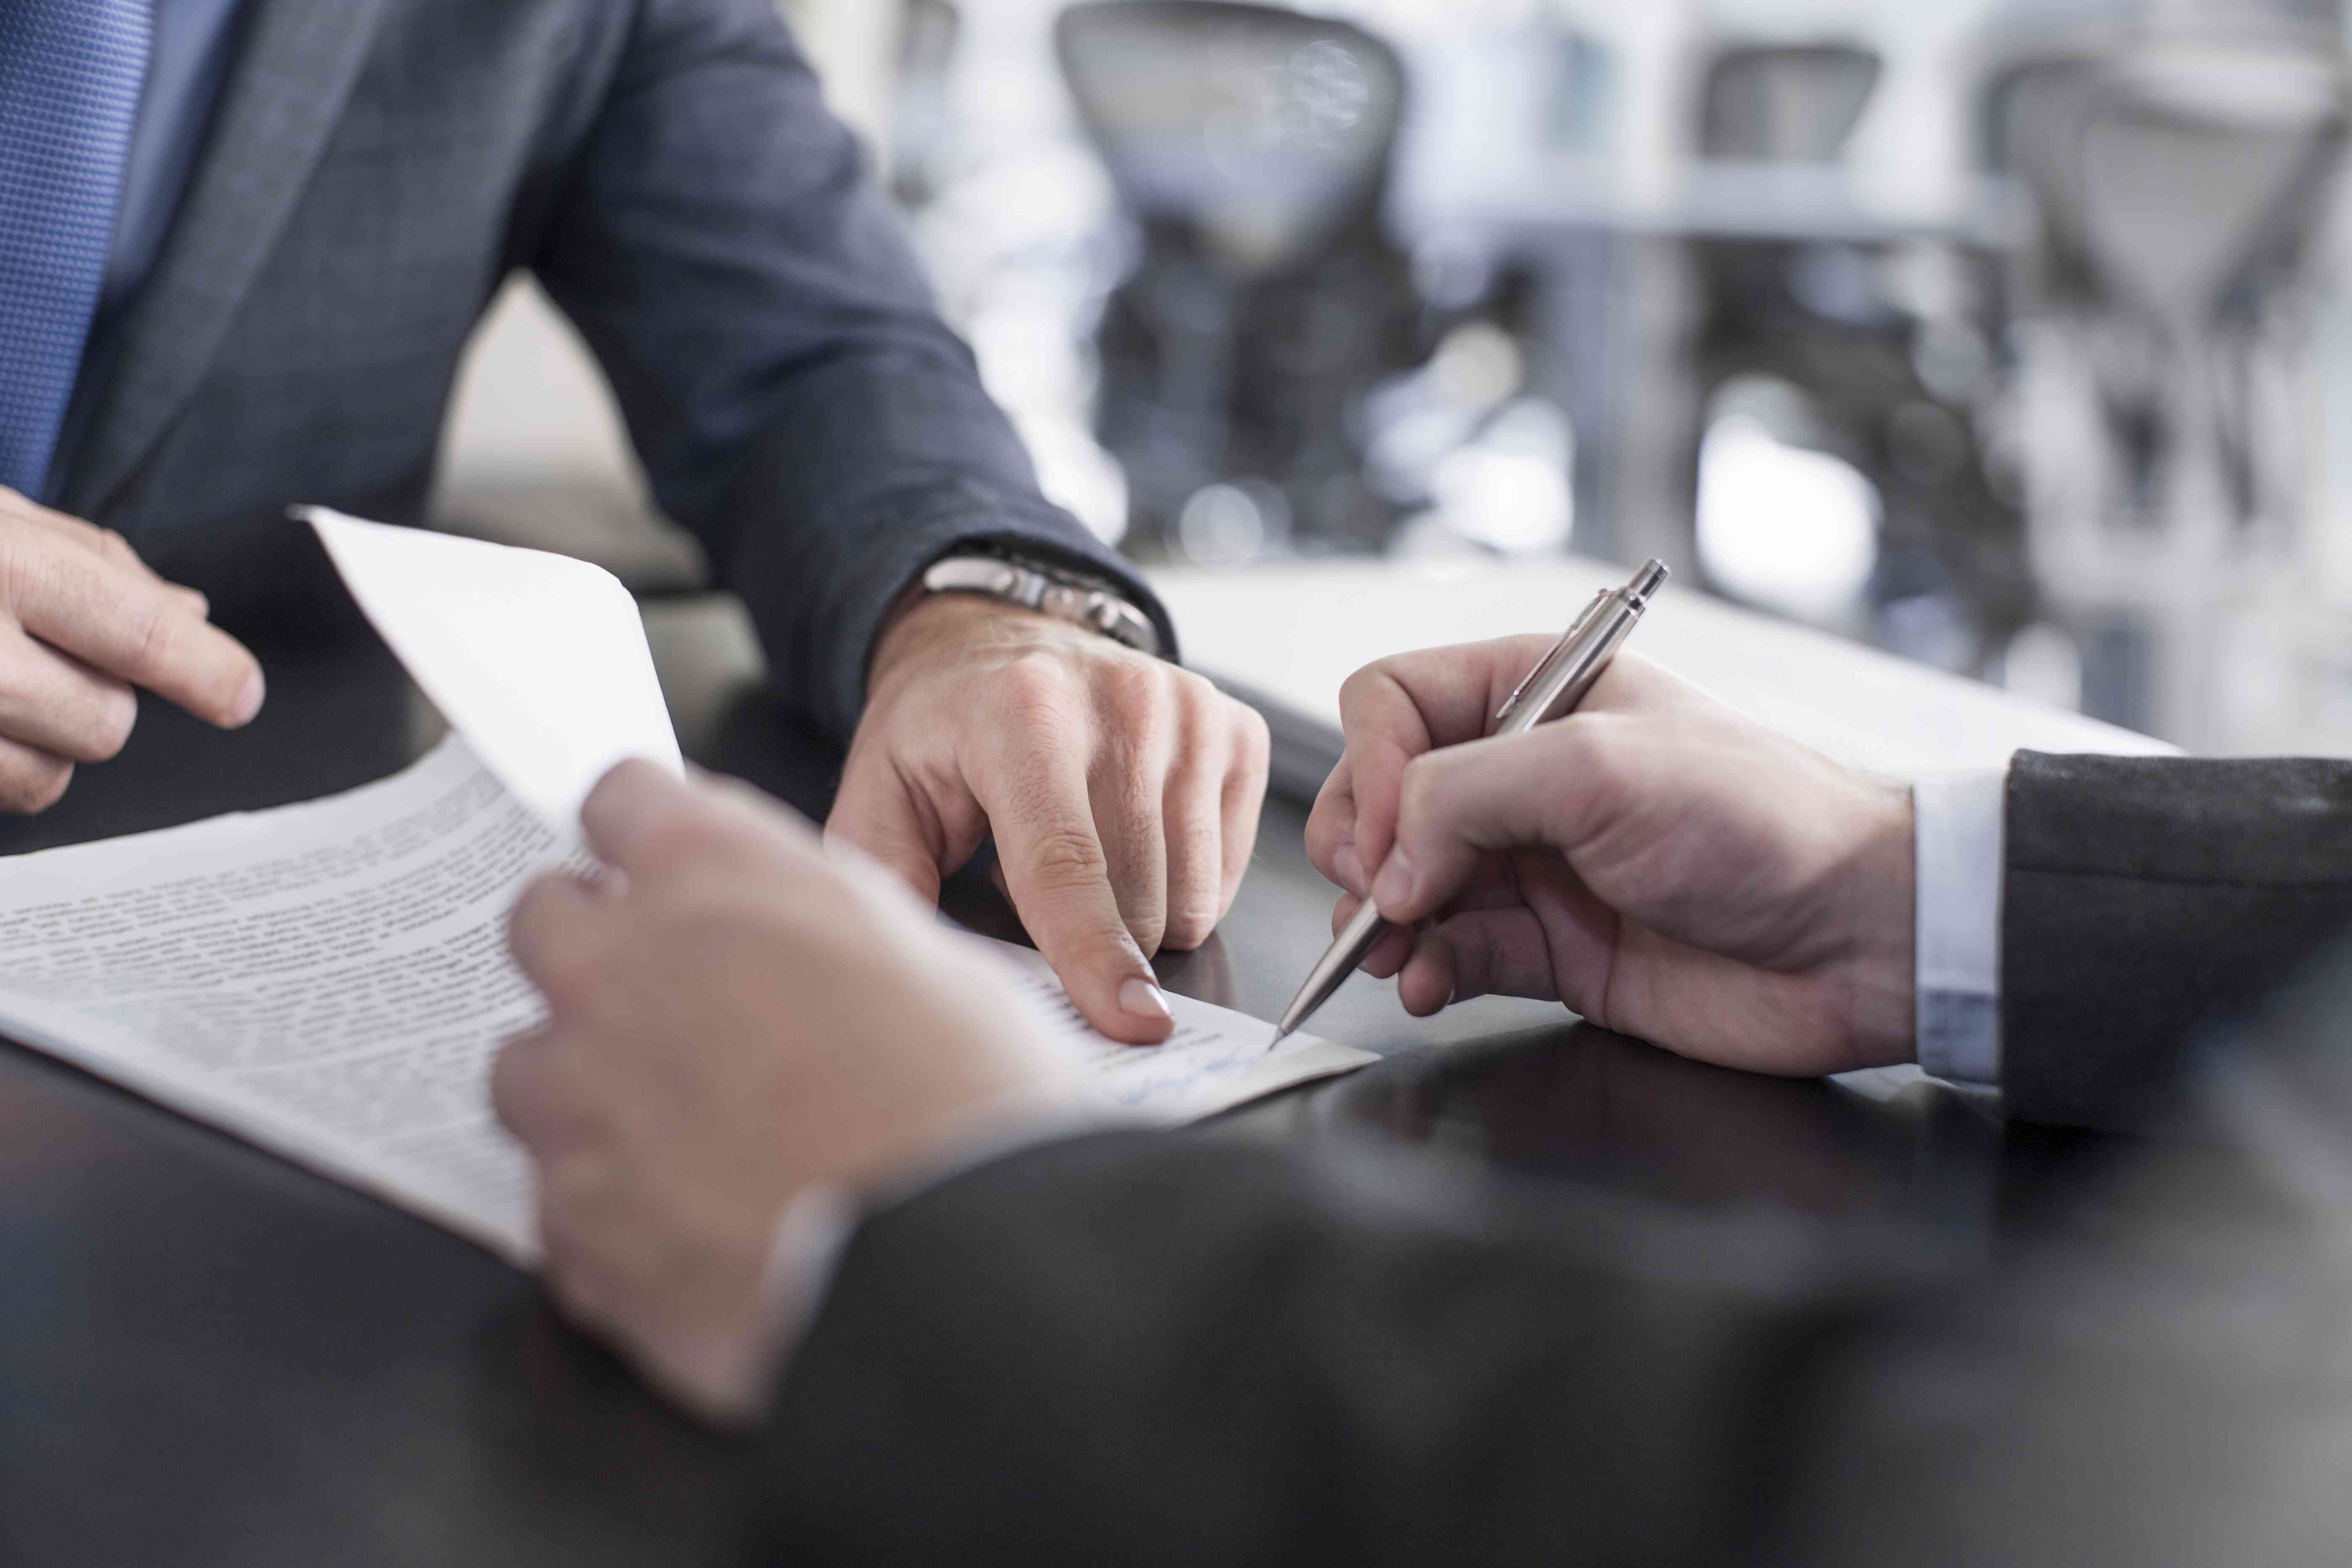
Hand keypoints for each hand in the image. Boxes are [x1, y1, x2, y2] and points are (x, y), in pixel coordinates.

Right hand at [0, 488, 264, 809]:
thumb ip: (94, 561)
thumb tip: (191, 612)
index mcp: (4, 563)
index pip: (143, 635)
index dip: (208, 672)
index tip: (240, 693)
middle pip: (106, 720)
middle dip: (93, 700)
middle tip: (37, 659)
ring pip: (49, 778)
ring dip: (39, 745)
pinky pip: (0, 798)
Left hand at [494, 761, 1080, 1424]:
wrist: (966, 1267)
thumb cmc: (973, 1105)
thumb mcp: (929, 958)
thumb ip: (822, 923)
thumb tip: (792, 934)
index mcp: (714, 875)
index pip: (621, 800)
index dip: (647, 835)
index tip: (661, 865)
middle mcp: (622, 968)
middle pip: (542, 920)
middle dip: (594, 948)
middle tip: (666, 996)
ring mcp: (581, 1099)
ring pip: (526, 1065)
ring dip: (585, 1084)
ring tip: (678, 1132)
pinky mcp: (573, 1222)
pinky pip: (557, 1199)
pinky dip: (610, 1206)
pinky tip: (692, 1222)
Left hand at [828, 592, 1269, 1043]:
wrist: (1003, 642)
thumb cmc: (943, 730)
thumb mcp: (879, 794)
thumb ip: (886, 879)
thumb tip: (923, 973)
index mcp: (1023, 712)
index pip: (1067, 863)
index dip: (1094, 954)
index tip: (1129, 1022)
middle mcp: (1124, 701)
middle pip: (1139, 897)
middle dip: (1090, 936)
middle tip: (1030, 882)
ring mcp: (1193, 712)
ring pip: (1194, 896)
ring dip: (1136, 911)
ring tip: (1080, 853)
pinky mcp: (1238, 731)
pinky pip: (1229, 872)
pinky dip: (1181, 883)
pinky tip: (1131, 838)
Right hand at [1305, 644, 1914, 1077]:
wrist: (1858, 936)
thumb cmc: (1762, 822)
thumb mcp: (1597, 769)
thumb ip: (1465, 796)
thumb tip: (1387, 867)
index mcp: (1537, 693)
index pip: (1396, 703)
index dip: (1374, 765)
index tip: (1394, 833)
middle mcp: (1526, 774)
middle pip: (1385, 798)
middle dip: (1366, 850)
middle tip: (1383, 893)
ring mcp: (1536, 865)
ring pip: (1406, 886)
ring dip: (1381, 922)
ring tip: (1389, 953)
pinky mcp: (1553, 948)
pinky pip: (1452, 954)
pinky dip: (1424, 971)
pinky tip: (1426, 983)